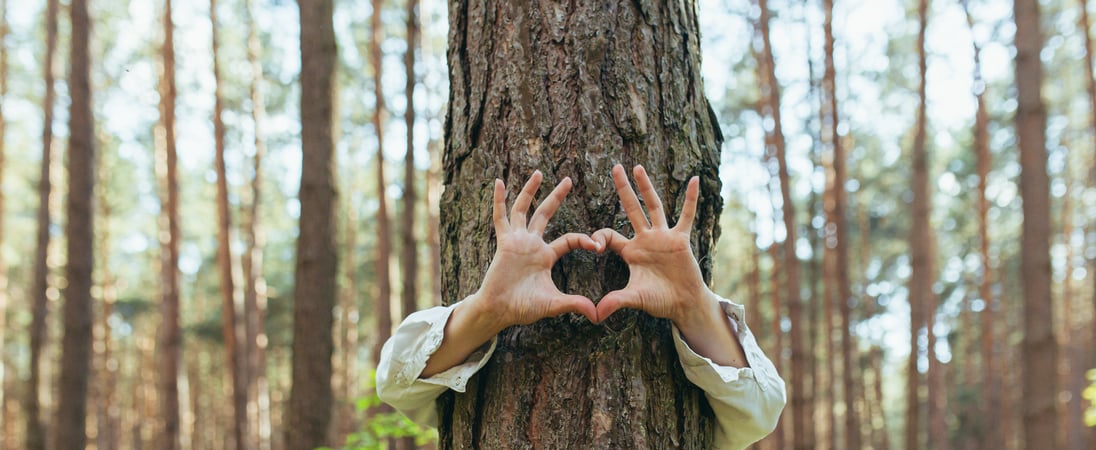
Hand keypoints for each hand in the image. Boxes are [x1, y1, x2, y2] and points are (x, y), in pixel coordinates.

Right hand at [467, 170, 599, 330]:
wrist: (499, 311)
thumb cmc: (524, 307)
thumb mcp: (554, 304)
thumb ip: (574, 304)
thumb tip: (597, 315)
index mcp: (546, 255)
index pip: (569, 239)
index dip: (584, 239)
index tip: (599, 246)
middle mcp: (532, 244)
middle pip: (546, 213)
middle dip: (557, 196)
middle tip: (569, 180)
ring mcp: (517, 241)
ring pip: (524, 209)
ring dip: (530, 191)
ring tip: (538, 172)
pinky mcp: (504, 243)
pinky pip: (500, 218)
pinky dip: (499, 200)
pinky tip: (499, 183)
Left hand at [592, 165, 720, 328]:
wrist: (683, 304)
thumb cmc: (658, 300)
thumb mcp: (633, 298)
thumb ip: (615, 302)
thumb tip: (594, 316)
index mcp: (630, 251)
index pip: (609, 235)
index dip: (598, 237)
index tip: (591, 246)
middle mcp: (645, 239)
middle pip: (631, 208)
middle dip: (623, 188)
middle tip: (615, 167)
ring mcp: (663, 237)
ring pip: (654, 206)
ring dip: (646, 186)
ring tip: (638, 167)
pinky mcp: (681, 240)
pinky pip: (686, 215)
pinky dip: (690, 199)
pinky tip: (694, 180)